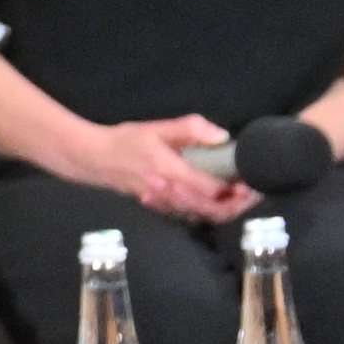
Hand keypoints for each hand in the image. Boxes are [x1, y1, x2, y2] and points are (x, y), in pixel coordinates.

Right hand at [63, 112, 254, 223]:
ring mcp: (164, 204)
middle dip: (234, 205)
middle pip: (210, 211)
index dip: (233, 189)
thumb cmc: (125, 140)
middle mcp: (169, 194)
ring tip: (238, 196)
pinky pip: (189, 214)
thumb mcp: (157, 128)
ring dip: (223, 209)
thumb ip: (191, 129)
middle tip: (250, 193)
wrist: (93, 159)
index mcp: (171, 173)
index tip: (248, 180)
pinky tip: (215, 199)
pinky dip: (206, 210)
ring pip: (201, 216)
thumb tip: (222, 137)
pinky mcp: (159, 207)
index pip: (210, 190)